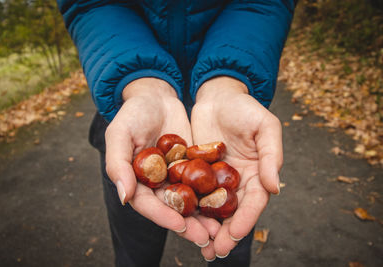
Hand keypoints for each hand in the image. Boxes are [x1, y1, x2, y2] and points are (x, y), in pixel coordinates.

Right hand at [105, 78, 211, 245]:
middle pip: (170, 208)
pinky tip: (226, 203)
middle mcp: (155, 183)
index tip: (179, 225)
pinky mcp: (191, 167)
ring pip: (188, 201)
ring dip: (202, 216)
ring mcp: (174, 176)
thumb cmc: (133, 113)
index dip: (162, 216)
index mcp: (135, 180)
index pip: (147, 204)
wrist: (157, 96)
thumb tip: (124, 197)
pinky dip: (212, 195)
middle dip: (186, 224)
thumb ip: (118, 164)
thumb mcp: (120, 133)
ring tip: (218, 228)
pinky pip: (202, 184)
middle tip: (204, 236)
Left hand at [191, 76, 282, 259]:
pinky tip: (180, 221)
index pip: (254, 202)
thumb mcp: (265, 126)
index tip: (234, 234)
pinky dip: (188, 208)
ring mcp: (216, 179)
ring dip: (206, 228)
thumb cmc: (245, 108)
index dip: (246, 219)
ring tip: (200, 247)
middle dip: (225, 233)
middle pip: (232, 212)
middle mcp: (237, 181)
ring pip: (211, 208)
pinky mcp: (196, 172)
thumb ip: (271, 155)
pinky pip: (192, 193)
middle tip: (215, 252)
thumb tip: (275, 188)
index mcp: (256, 173)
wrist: (218, 96)